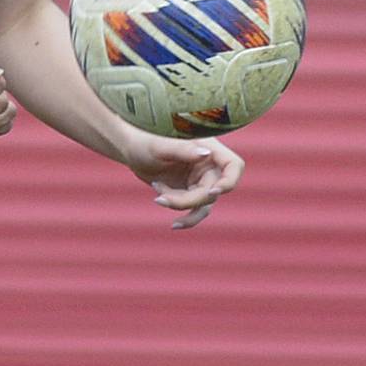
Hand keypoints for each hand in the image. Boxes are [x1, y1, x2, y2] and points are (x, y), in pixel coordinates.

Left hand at [120, 130, 244, 228]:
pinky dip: (183, 215)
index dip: (229, 181)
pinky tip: (174, 224)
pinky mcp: (189, 191)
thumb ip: (183, 150)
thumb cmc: (145, 140)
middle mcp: (208, 165)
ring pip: (203, 204)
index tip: (212, 191)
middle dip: (188, 199)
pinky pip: (193, 209)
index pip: (234, 166)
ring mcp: (200, 180)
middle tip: (161, 197)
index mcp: (209, 148)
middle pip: (212, 192)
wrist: (131, 149)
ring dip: (182, 206)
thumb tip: (205, 154)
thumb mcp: (160, 145)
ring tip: (158, 200)